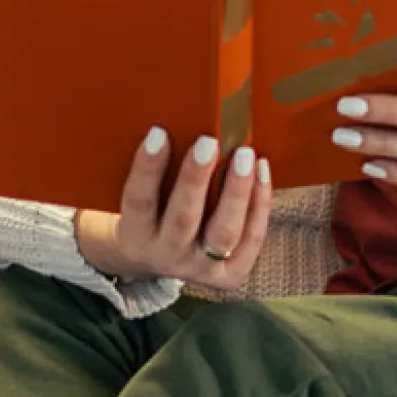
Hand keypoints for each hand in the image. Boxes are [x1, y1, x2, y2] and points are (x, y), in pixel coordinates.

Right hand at [75, 130, 273, 286]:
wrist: (157, 260)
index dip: (147, 168)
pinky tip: (261, 172)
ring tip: (246, 156)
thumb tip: (176, 120)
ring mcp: (200, 269)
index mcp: (135, 237)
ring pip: (223, 233)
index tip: (158, 132)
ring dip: (237, 193)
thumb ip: (152, 172)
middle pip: (183, 218)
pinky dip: (259, 205)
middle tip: (209, 141)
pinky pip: (250, 239)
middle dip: (196, 178)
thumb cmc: (151, 212)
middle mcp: (167, 257)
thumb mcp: (140, 198)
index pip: (139, 201)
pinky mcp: (230, 276)